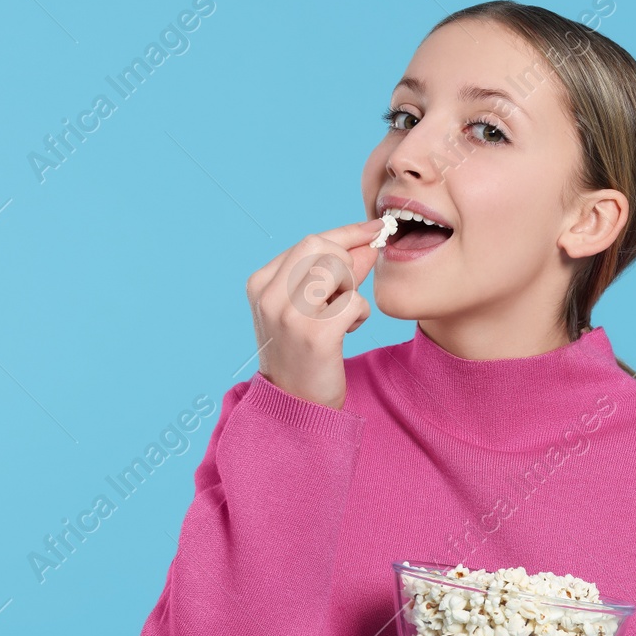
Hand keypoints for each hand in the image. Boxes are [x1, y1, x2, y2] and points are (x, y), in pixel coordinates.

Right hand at [245, 218, 385, 410]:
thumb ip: (335, 274)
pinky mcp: (314, 334)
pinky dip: (360, 315)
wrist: (295, 407)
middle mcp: (268, 295)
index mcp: (260, 283)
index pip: (310, 241)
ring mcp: (288, 314)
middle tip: (347, 293)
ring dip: (352, 290)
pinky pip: (354, 302)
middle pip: (321, 246)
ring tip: (343, 315)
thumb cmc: (305, 354)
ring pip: (337, 268)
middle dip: (347, 263)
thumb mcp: (310, 307)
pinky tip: (348, 331)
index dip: (347, 233)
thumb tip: (367, 242)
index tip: (374, 228)